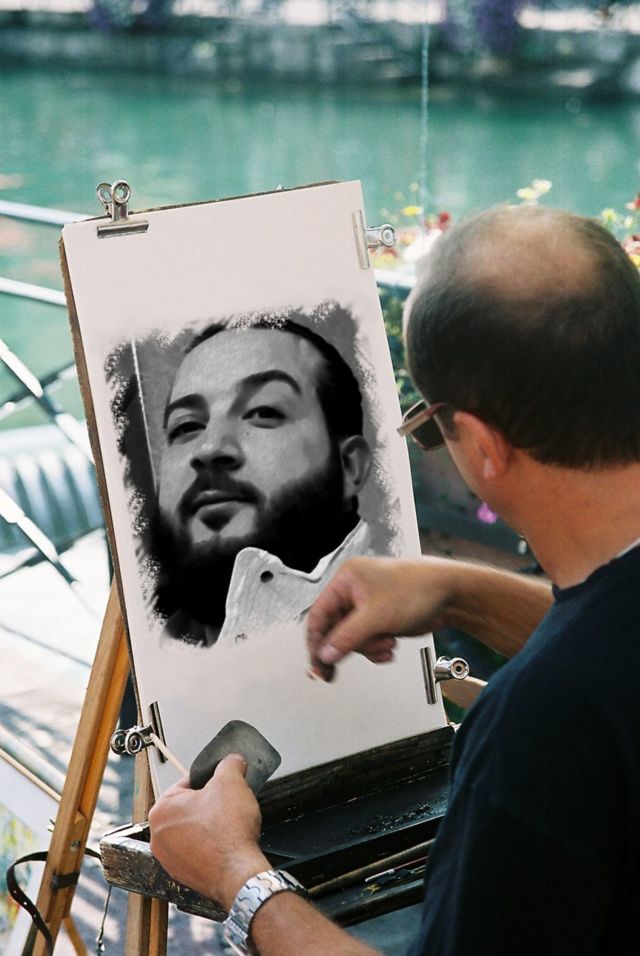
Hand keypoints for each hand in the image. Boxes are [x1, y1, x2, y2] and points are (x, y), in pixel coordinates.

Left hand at [148, 753, 269, 908]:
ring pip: (191, 831)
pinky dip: (209, 847)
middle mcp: (159, 836)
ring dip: (208, 826)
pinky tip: (225, 844)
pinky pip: (196, 852)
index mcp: (161, 809)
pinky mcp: (183, 875)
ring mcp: (169, 858)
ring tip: (227, 825)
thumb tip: (232, 761)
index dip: (209, 781)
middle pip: (188, 808)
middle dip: (208, 804)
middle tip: (227, 805)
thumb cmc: (228, 833)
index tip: (222, 785)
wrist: (238, 873)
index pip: (186, 783)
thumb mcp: (232, 781)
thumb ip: (229, 764)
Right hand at [307, 556, 453, 680]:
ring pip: (352, 639)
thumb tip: (325, 655)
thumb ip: (347, 637)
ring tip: (386, 644)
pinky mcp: (380, 619)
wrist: (449, 595)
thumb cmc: (417, 588)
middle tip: (333, 672)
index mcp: (346, 580)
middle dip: (349, 646)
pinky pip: (368, 641)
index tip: (317, 664)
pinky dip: (377, 648)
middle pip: (335, 630)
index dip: (316, 642)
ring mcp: (367, 606)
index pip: (319, 614)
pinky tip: (390, 647)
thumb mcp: (376, 616)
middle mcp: (353, 592)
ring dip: (369, 647)